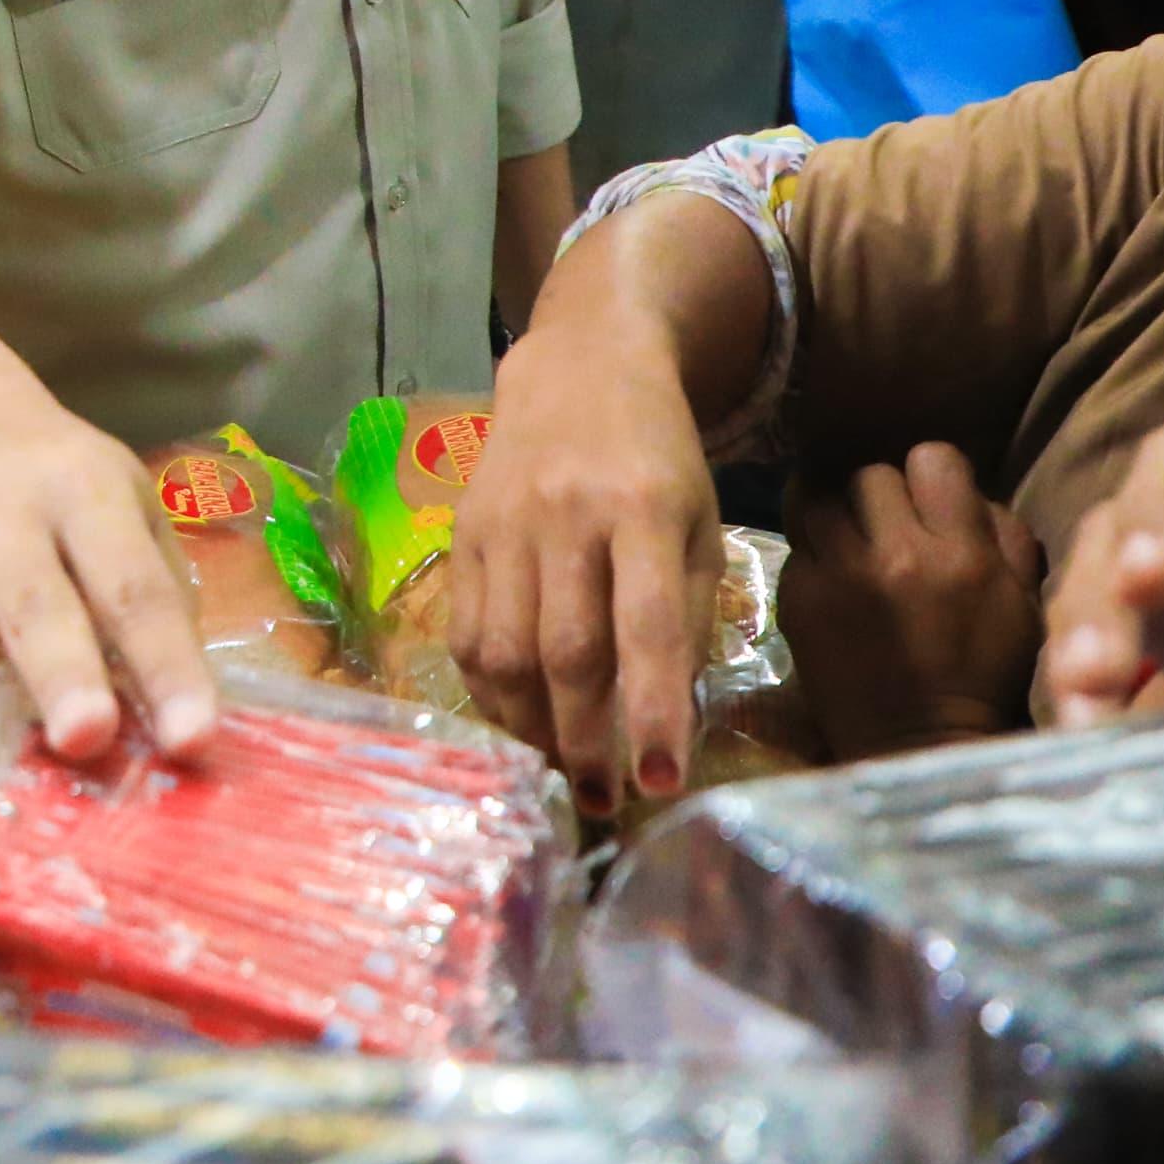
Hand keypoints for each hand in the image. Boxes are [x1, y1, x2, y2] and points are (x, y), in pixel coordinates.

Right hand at [0, 361, 218, 806]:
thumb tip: (179, 721)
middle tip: (86, 739)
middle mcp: (8, 523)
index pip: (135, 587)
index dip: (168, 664)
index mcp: (88, 495)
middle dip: (62, 675)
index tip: (194, 739)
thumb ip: (153, 600)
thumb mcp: (125, 506)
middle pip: (37, 605)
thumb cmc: (60, 484)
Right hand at [450, 306, 722, 813]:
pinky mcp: (463, 533)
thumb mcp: (699, 521)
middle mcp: (567, 516)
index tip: (658, 782)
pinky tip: (516, 717)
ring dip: (531, 727)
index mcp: (643, 508)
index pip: (648, 628)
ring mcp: (505, 524)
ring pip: (506, 651)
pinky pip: (466, 632)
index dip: (651, 711)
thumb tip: (663, 714)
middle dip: (584, 739)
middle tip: (601, 799)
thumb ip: (687, 611)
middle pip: (565, 651)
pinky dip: (489, 690)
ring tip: (559, 768)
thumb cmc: (658, 455)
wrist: (579, 365)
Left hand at [778, 443, 1045, 758]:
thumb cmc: (982, 678)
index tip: (929, 499)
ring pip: (816, 493)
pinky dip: (812, 549)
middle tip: (886, 521)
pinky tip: (829, 570)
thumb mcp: (1022, 606)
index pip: (932, 458)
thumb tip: (973, 490)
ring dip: (832, 507)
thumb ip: (1005, 537)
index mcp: (960, 554)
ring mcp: (838, 575)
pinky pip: (796, 542)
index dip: (931, 475)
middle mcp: (896, 555)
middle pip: (869, 472)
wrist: (919, 747)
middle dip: (880, 493)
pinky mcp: (796, 598)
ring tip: (844, 528)